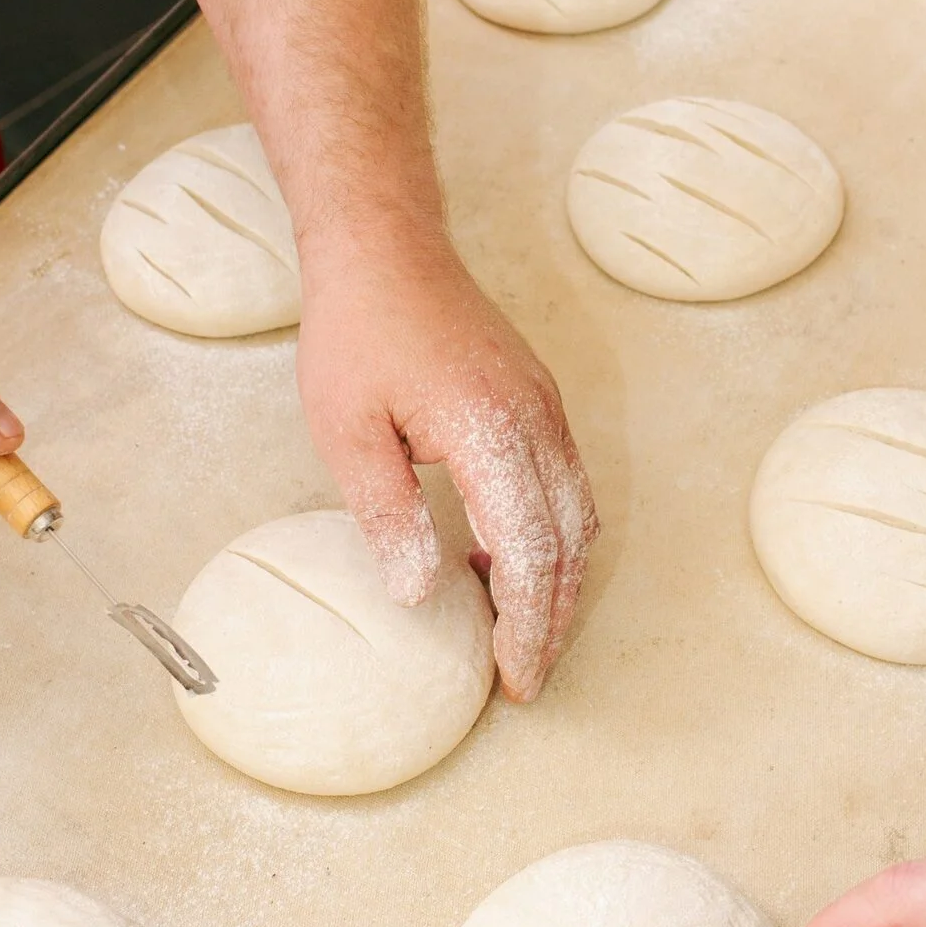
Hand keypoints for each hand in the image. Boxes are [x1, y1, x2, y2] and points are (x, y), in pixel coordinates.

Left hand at [295, 222, 596, 700]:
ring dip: (557, 582)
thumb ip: (387, 516)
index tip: (513, 678)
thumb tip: (421, 595)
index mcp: (489, 431)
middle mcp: (535, 421)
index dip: (526, 625)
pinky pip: (566, 485)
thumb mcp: (347, 431)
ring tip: (520, 634)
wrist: (386, 248)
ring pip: (578, 516)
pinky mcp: (539, 400)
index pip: (529, 552)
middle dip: (552, 620)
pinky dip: (551, 538)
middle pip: (568, 544)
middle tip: (524, 678)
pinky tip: (508, 565)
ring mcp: (546, 408)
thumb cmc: (357, 332)